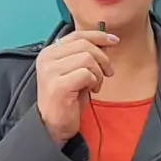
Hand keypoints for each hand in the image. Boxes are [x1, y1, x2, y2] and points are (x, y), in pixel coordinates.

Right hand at [36, 29, 118, 144]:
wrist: (54, 125)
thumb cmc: (68, 99)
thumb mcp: (76, 71)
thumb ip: (85, 55)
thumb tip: (107, 42)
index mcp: (50, 52)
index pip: (77, 35)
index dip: (98, 36)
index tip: (114, 40)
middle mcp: (47, 58)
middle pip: (85, 45)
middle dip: (103, 58)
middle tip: (108, 72)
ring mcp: (50, 71)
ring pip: (87, 58)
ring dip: (98, 73)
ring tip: (95, 85)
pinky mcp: (58, 85)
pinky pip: (86, 74)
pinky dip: (94, 82)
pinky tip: (91, 90)